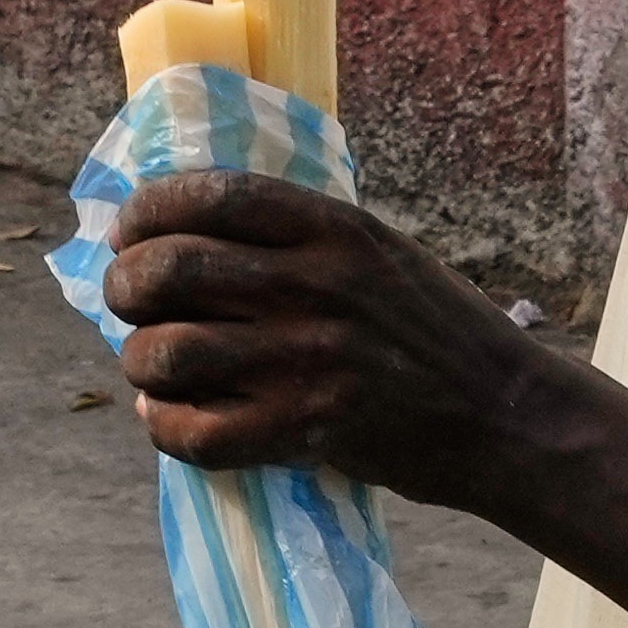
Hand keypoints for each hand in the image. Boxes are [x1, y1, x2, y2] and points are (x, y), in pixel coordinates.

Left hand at [104, 171, 557, 500]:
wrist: (502, 416)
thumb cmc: (434, 330)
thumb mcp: (379, 252)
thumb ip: (297, 237)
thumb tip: (183, 232)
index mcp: (335, 228)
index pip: (208, 195)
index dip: (146, 211)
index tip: (130, 232)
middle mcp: (316, 286)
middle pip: (167, 270)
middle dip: (125, 287)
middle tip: (130, 302)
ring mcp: (307, 361)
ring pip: (165, 352)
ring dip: (140, 360)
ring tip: (153, 365)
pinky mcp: (304, 430)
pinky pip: (192, 432)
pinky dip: (163, 425)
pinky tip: (170, 415)